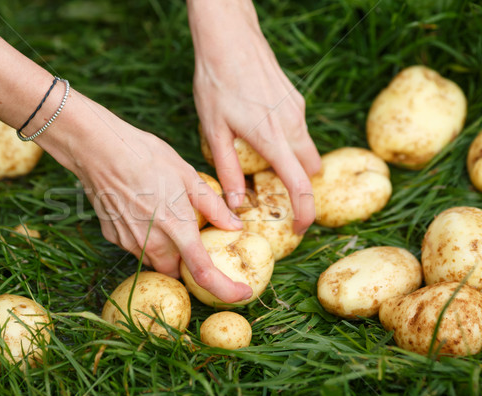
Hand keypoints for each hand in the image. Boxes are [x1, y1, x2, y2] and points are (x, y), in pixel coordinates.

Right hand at [37, 91, 252, 302]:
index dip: (226, 290)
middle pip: (177, 270)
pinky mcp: (113, 236)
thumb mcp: (188, 176)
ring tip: (165, 215)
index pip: (204, 274)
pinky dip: (146, 236)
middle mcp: (152, 243)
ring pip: (155, 259)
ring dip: (167, 249)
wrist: (99, 149)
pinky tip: (143, 209)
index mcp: (177, 229)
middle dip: (188, 263)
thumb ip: (214, 206)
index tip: (241, 292)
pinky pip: (136, 245)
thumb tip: (235, 225)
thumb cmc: (147, 156)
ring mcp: (129, 242)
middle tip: (194, 237)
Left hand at [187, 0, 320, 233]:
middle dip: (299, 187)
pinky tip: (260, 132)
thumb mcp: (214, 130)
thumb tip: (237, 203)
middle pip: (310, 169)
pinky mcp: (295, 98)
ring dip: (292, 163)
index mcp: (272, 137)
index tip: (300, 229)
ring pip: (306, 148)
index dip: (305, 212)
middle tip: (274, 194)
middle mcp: (293, 124)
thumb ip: (228, 169)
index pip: (300, 184)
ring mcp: (297, 109)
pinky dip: (288, 142)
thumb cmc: (216, 82)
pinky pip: (299, 129)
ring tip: (261, 161)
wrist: (229, 37)